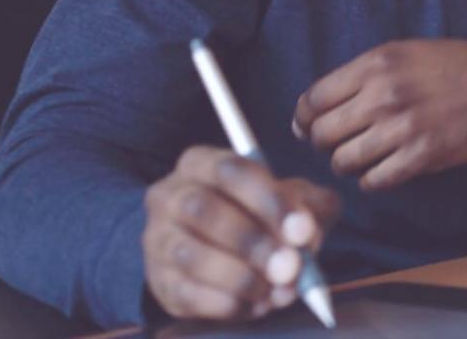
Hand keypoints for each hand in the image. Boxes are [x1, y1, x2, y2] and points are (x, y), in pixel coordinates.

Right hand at [143, 146, 340, 321]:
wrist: (220, 249)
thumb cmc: (260, 214)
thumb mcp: (291, 198)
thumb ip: (309, 207)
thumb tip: (308, 234)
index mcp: (201, 163)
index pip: (232, 171)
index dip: (269, 201)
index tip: (302, 230)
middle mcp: (170, 195)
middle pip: (204, 210)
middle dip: (253, 241)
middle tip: (290, 266)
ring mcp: (157, 239)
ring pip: (191, 256)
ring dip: (242, 276)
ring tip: (279, 290)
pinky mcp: (159, 281)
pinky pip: (187, 293)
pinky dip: (228, 302)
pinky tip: (258, 303)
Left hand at [292, 39, 466, 190]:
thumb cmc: (449, 67)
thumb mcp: (401, 52)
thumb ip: (357, 76)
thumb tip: (309, 112)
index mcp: (376, 65)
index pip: (312, 100)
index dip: (305, 118)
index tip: (310, 126)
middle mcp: (385, 95)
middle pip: (322, 134)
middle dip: (324, 143)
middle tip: (340, 143)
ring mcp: (404, 127)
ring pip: (343, 162)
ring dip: (347, 164)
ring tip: (363, 157)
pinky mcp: (422, 156)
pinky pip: (374, 181)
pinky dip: (372, 181)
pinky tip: (384, 169)